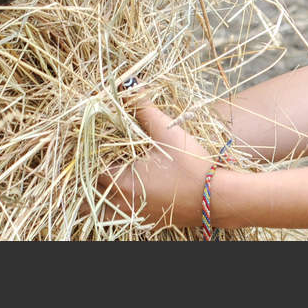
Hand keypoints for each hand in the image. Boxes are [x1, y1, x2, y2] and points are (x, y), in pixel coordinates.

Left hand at [98, 101, 215, 231]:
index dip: (89, 151)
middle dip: (91, 172)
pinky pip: (120, 218)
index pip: (89, 166)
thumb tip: (129, 85)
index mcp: (121, 181)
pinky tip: (129, 191)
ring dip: (101, 194)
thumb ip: (144, 108)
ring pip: (102, 210)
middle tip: (102, 154)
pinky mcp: (147, 222)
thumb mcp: (167, 132)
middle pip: (92, 190)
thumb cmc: (191, 166)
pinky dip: (117, 206)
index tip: (97, 139)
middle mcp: (122, 203)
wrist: (217, 199)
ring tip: (109, 176)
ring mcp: (134, 216)